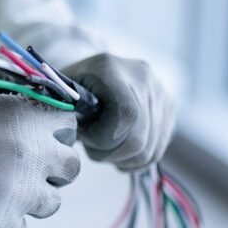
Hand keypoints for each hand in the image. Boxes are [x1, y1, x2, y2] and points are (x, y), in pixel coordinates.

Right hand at [0, 54, 79, 227]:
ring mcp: (17, 195)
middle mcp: (30, 157)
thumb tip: (17, 66)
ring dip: (32, 194)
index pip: (69, 122)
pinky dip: (6, 220)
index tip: (39, 129)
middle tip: (26, 161)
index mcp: (24, 118)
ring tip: (4, 186)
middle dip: (53, 163)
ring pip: (50, 202)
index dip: (54, 124)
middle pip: (70, 167)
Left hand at [62, 53, 174, 170]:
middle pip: (140, 138)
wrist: (90, 74)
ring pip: (151, 149)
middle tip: (93, 148)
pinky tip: (119, 149)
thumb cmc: (70, 91)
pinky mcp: (169, 106)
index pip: (126, 114)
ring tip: (104, 146)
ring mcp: (160, 91)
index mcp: (109, 68)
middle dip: (111, 154)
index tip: (85, 138)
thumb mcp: (58, 98)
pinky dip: (137, 159)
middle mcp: (142, 75)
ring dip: (123, 159)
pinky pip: (159, 149)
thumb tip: (69, 139)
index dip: (105, 139)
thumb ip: (62, 115)